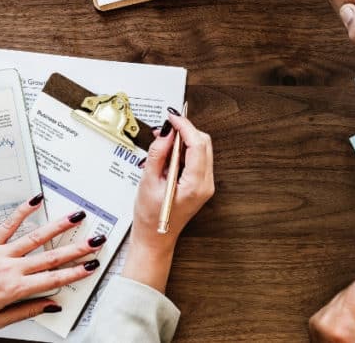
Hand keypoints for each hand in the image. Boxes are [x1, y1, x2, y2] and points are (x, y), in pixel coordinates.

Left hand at [0, 196, 103, 328]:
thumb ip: (27, 310)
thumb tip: (52, 304)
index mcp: (13, 289)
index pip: (52, 280)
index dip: (74, 273)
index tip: (91, 266)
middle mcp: (9, 269)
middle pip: (50, 258)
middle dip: (76, 249)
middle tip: (96, 241)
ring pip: (35, 238)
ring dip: (58, 227)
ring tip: (76, 217)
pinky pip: (8, 225)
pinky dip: (22, 211)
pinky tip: (36, 200)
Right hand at [122, 113, 214, 292]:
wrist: (155, 238)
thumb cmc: (150, 217)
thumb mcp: (149, 182)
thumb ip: (158, 154)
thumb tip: (166, 132)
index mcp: (195, 185)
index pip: (197, 144)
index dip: (185, 126)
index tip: (172, 117)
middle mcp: (205, 184)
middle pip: (204, 144)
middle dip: (186, 131)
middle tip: (166, 127)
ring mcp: (205, 184)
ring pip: (202, 149)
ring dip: (185, 140)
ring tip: (164, 140)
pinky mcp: (201, 184)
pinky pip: (197, 159)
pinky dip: (185, 150)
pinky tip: (169, 152)